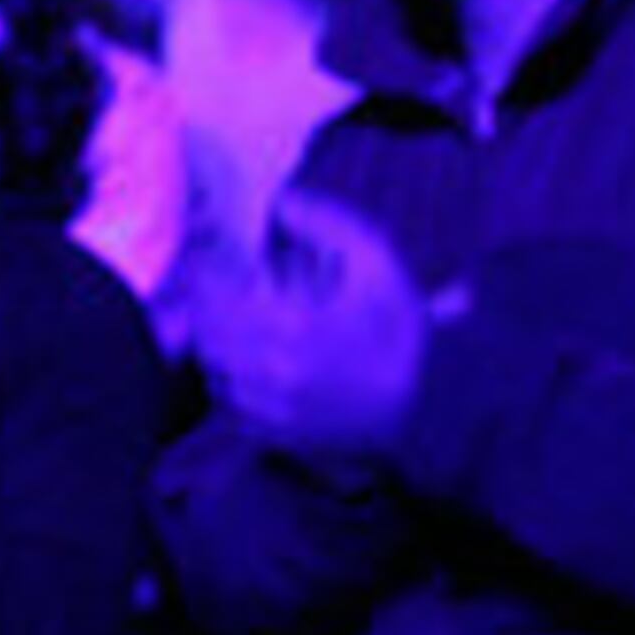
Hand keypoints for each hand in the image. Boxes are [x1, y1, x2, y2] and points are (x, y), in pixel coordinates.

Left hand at [192, 190, 427, 458]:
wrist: (432, 403)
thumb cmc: (403, 328)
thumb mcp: (377, 262)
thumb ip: (325, 223)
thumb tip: (279, 202)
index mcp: (292, 327)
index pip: (212, 296)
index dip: (202, 273)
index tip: (208, 258)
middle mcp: (272, 372)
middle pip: (204, 333)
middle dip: (205, 306)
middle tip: (215, 286)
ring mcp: (271, 408)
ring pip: (211, 369)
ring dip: (212, 342)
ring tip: (232, 320)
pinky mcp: (276, 432)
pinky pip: (228, 403)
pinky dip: (229, 378)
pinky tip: (250, 360)